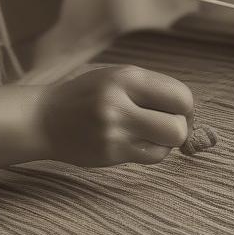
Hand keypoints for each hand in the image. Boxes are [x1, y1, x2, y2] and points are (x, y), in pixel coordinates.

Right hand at [35, 65, 193, 166]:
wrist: (44, 118)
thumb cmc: (87, 96)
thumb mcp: (116, 77)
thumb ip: (151, 88)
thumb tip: (189, 111)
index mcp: (126, 77)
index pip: (181, 96)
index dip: (186, 107)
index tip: (178, 112)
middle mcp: (120, 102)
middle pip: (178, 126)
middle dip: (180, 128)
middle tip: (167, 126)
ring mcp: (114, 130)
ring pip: (167, 144)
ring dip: (165, 142)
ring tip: (148, 134)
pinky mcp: (109, 153)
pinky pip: (151, 157)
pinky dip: (152, 152)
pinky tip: (136, 143)